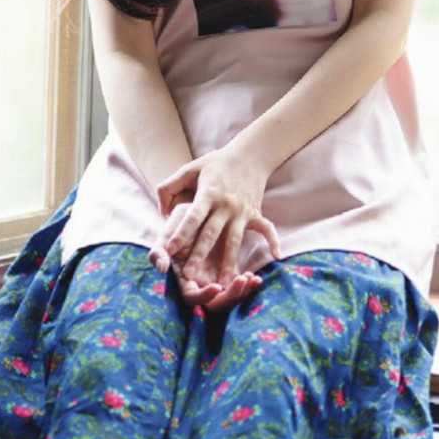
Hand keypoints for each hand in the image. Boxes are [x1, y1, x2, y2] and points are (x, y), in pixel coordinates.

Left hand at [151, 146, 279, 312]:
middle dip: (199, 255)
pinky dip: (273, 242)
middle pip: (211, 234)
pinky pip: (266, 229)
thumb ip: (169, 187)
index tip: (169, 250)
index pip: (192, 217)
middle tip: (189, 277)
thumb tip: (161, 211)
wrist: (249, 154)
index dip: (181, 234)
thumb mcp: (190, 168)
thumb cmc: (216, 163)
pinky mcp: (255, 213)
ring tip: (223, 284)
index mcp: (208, 194)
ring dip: (228, 262)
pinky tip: (277, 257)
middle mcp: (226, 205)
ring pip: (234, 241)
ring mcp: (242, 211)